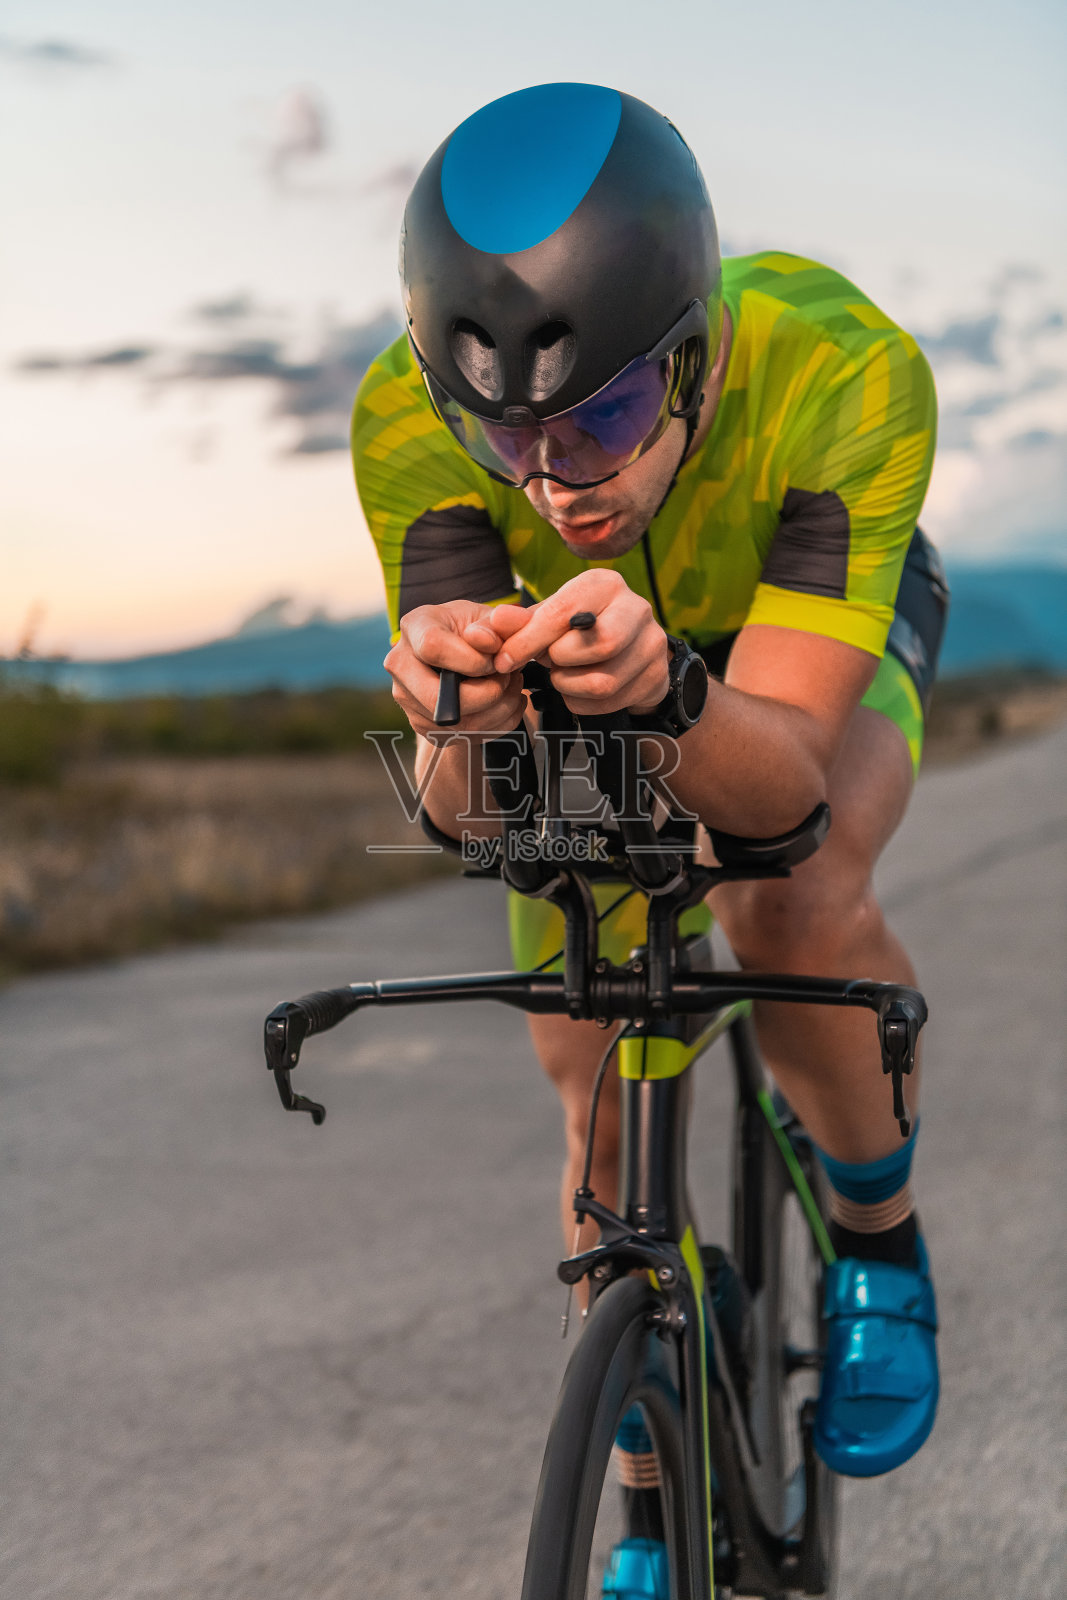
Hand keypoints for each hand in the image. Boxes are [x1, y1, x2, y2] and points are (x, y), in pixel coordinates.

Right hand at [385, 600, 525, 736]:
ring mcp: (408, 700)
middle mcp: (401, 665)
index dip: (471, 660)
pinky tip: (504, 703)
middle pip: (437, 698)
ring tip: (512, 688)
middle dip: (487, 694)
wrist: (467, 655)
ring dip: (499, 710)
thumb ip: (496, 624)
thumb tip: (488, 642)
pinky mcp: (424, 726)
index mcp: (415, 628)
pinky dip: (497, 724)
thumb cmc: (477, 631)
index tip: (493, 660)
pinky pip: (465, 737)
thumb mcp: (490, 617)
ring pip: (457, 724)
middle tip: (508, 679)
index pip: (433, 648)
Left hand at [486, 571, 669, 715]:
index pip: (564, 613)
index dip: (528, 641)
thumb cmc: (579, 629)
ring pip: (604, 681)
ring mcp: (652, 644)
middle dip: (562, 661)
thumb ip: (520, 623)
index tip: (505, 660)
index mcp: (604, 584)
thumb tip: (496, 623)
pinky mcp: (656, 676)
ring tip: (563, 675)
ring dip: (570, 686)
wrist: (626, 650)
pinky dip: (583, 702)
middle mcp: (636, 608)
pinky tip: (578, 690)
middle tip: (550, 661)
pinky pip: (611, 702)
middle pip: (600, 644)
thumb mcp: (548, 617)